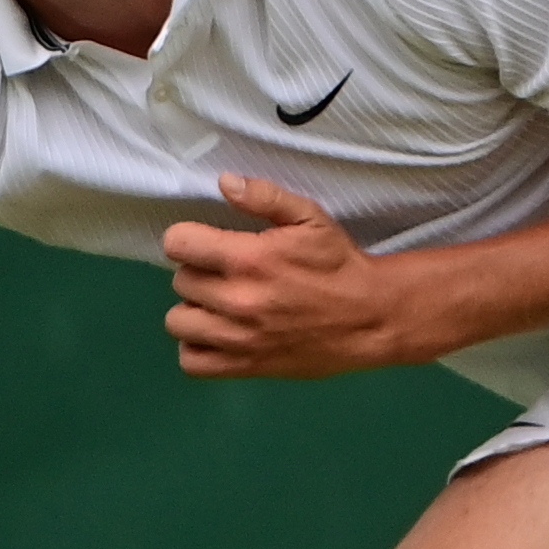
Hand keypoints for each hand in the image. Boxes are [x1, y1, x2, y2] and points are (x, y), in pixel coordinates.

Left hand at [162, 175, 411, 377]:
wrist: (370, 318)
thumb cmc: (339, 264)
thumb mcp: (310, 218)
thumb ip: (265, 196)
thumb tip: (224, 182)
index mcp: (248, 259)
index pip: (178, 243)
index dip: (188, 238)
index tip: (207, 242)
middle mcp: (236, 300)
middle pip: (179, 281)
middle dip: (198, 272)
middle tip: (225, 273)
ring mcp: (238, 338)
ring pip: (178, 322)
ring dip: (194, 310)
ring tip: (218, 305)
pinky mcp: (245, 365)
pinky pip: (191, 361)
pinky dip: (197, 347)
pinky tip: (216, 334)